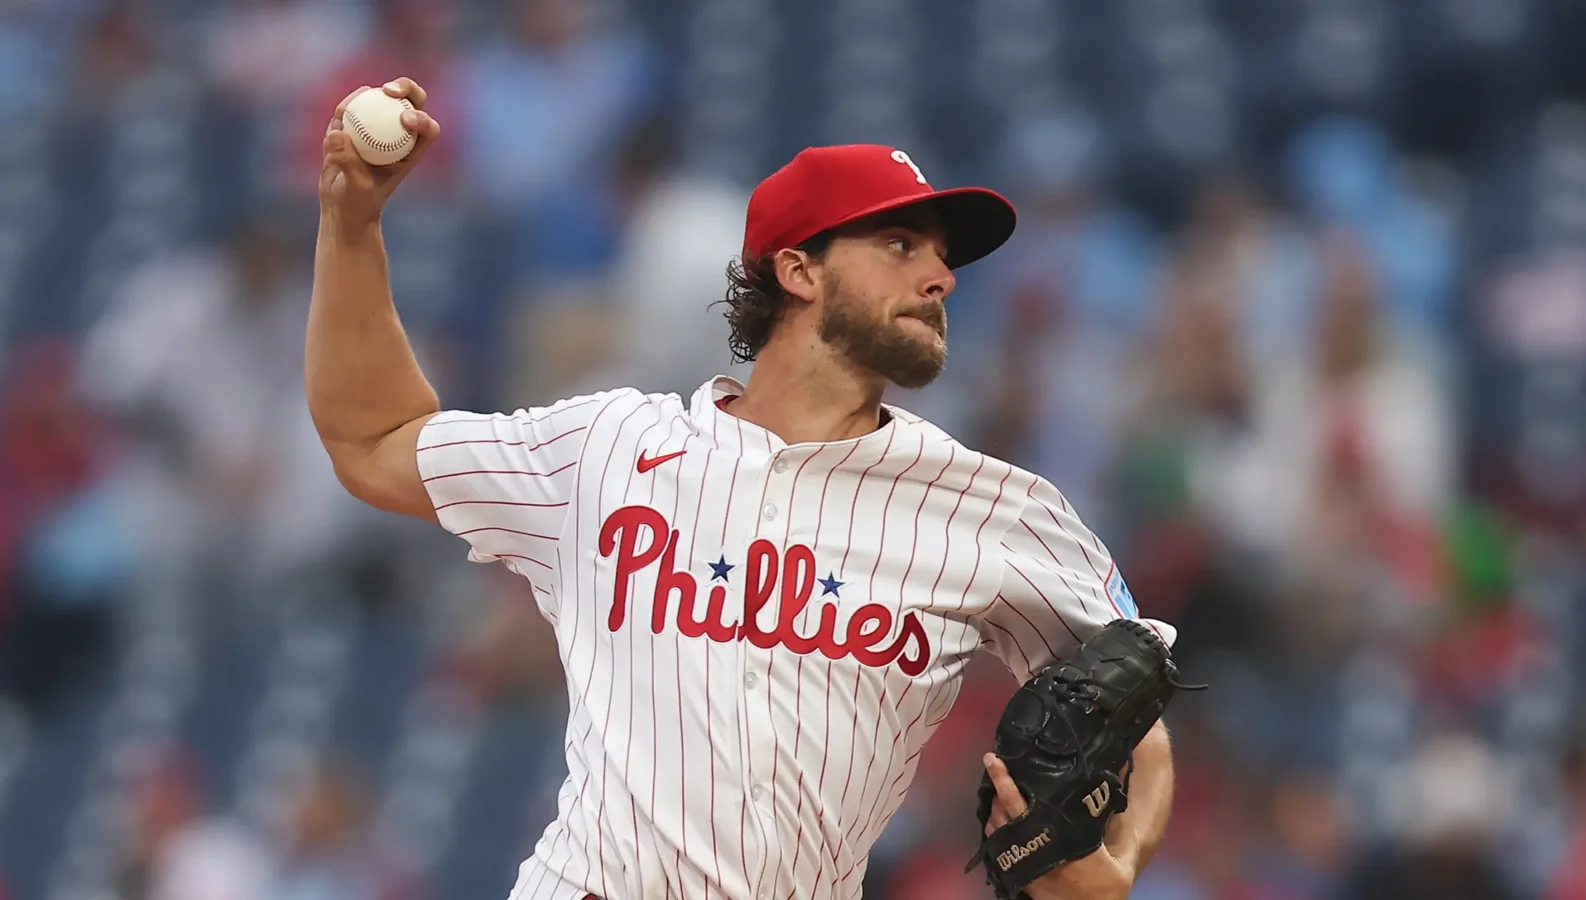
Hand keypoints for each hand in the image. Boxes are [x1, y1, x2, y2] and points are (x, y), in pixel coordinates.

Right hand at [318, 77, 440, 233]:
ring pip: (379, 100)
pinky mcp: (355, 128)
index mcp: (412, 151)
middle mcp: (398, 135)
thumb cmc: (358, 203)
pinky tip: (341, 111)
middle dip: (405, 87)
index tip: (404, 119)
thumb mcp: (355, 187)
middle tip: (387, 91)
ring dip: (369, 94)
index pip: (427, 128)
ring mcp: (377, 129)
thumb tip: (338, 132)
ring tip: (357, 99)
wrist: (342, 207)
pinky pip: (352, 110)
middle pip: (410, 102)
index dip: (422, 118)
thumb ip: (348, 162)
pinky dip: (346, 107)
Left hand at [982, 753, 1136, 899]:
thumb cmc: (1105, 884)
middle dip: (997, 786)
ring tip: (998, 784)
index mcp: (1055, 838)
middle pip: (1002, 811)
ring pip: (996, 827)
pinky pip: (997, 844)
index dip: (1005, 782)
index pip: (1020, 804)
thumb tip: (1117, 791)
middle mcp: (1031, 847)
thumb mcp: (1120, 858)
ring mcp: (1021, 861)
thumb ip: (1116, 826)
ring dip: (994, 805)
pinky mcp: (1017, 873)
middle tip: (995, 764)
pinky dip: (995, 826)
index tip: (995, 759)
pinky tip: (1000, 813)